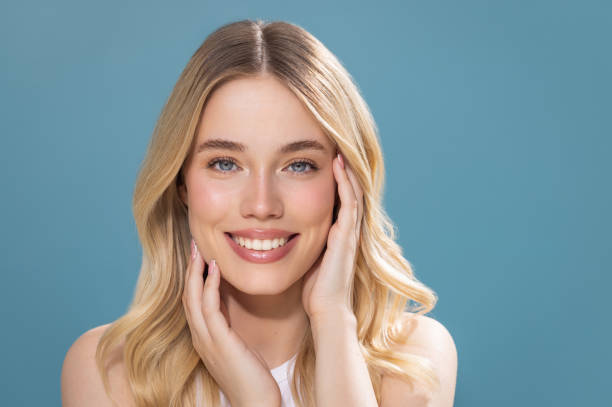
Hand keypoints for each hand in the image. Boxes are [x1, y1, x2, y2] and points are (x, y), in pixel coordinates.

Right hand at [182, 240, 281, 406]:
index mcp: (204, 338)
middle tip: (193, 244)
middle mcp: (200, 337)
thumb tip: (236, 307)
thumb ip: (232, 328)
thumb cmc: (252, 377)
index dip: (193, 278)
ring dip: (195, 271)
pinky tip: (214, 268)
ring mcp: (206, 340)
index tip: (199, 256)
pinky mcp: (218, 342)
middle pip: (187, 296)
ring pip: (193, 298)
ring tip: (199, 249)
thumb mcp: (239, 346)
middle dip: (190, 269)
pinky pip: (209, 307)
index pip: (193, 302)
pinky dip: (210, 285)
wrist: (256, 402)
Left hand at [301, 153, 363, 320]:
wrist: (327, 310)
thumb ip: (302, 243)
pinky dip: (345, 183)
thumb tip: (283, 232)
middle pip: (350, 193)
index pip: (340, 201)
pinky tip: (338, 166)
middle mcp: (347, 231)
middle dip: (344, 172)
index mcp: (338, 235)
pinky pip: (349, 203)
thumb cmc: (315, 290)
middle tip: (337, 148)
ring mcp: (349, 233)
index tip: (327, 161)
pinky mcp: (346, 237)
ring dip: (347, 171)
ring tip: (339, 149)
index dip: (337, 181)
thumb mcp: (307, 259)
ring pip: (353, 193)